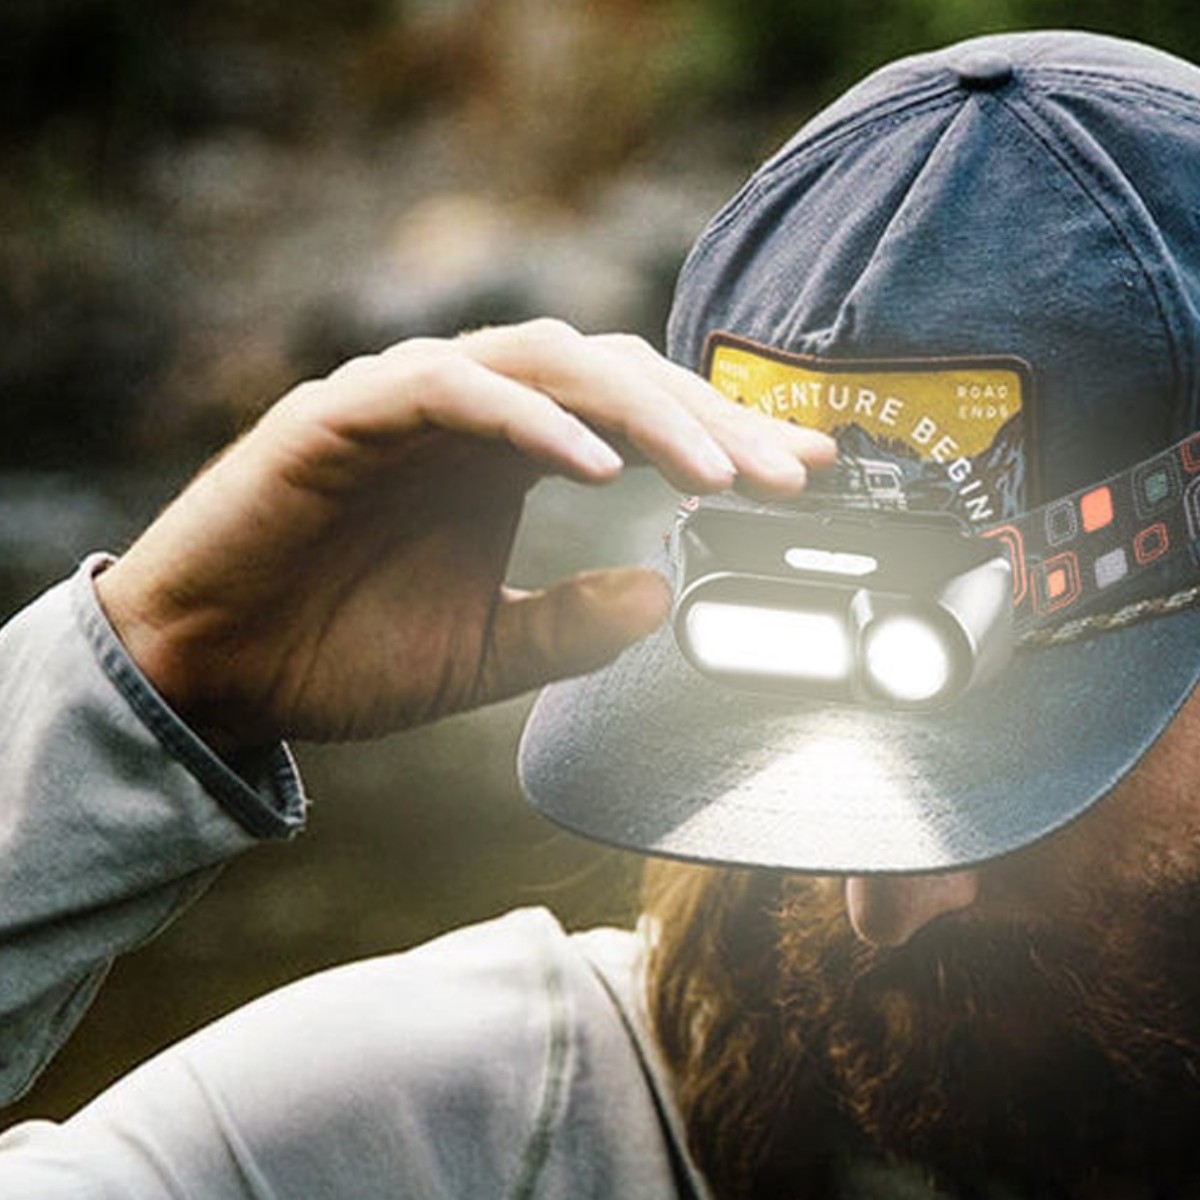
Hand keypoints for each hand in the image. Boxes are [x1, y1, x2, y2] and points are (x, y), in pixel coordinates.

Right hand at [95, 320, 834, 752]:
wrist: (210, 672)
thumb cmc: (336, 654)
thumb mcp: (482, 655)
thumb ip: (571, 626)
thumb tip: (663, 597)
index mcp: (507, 459)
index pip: (635, 424)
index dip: (721, 443)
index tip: (802, 480)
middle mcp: (470, 416)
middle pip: (615, 377)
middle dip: (711, 423)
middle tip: (790, 476)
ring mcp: (407, 402)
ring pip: (548, 363)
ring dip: (642, 411)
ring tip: (717, 474)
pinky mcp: (343, 412)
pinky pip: (450, 390)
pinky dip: (529, 420)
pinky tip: (596, 470)